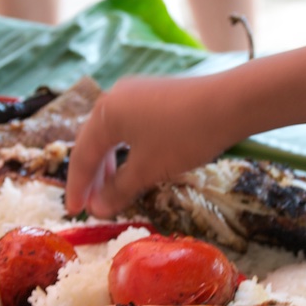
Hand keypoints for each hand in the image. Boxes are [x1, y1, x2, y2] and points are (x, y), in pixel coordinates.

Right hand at [65, 74, 238, 218]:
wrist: (231, 103)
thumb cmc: (184, 136)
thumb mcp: (148, 170)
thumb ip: (118, 190)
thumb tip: (97, 209)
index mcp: (105, 113)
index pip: (81, 155)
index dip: (77, 188)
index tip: (74, 213)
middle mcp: (114, 97)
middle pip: (93, 141)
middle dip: (91, 176)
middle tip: (90, 205)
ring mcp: (135, 92)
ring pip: (112, 133)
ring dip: (108, 164)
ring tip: (110, 189)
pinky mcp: (154, 94)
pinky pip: (128, 125)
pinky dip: (125, 150)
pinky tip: (133, 165)